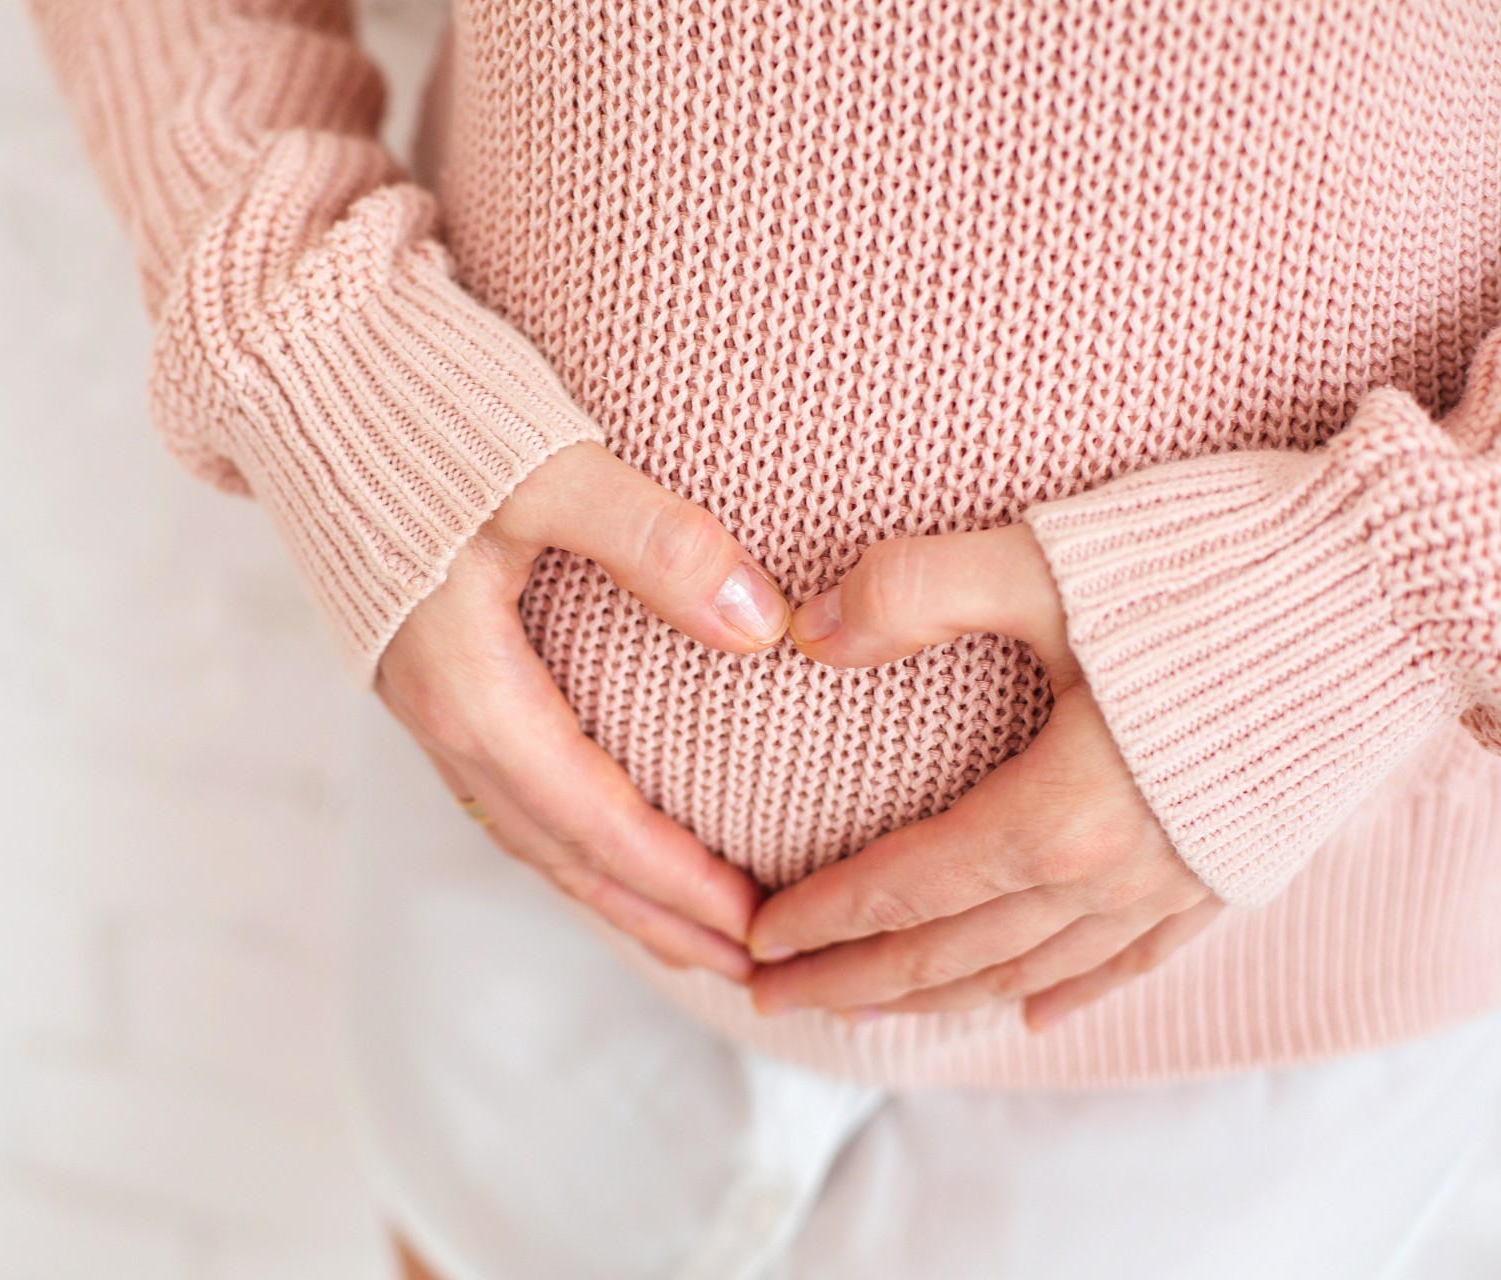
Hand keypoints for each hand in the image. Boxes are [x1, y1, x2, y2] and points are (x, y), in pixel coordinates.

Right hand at [377, 443, 790, 981]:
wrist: (294, 367)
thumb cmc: (415, 409)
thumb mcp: (542, 467)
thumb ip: (652, 542)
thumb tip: (760, 627)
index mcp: (468, 687)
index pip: (593, 819)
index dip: (677, 880)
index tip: (757, 922)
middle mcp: (439, 713)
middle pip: (559, 851)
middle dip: (651, 916)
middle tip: (742, 964)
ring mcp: (423, 697)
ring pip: (526, 827)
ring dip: (606, 886)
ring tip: (681, 929)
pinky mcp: (423, 667)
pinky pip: (503, 786)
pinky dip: (563, 833)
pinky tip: (597, 831)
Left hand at [746, 524, 1222, 1028]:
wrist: (1399, 587)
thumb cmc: (1223, 565)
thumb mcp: (1052, 563)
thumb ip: (917, 590)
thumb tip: (802, 630)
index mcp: (1059, 814)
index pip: (905, 887)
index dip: (822, 919)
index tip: (753, 941)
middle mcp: (1113, 874)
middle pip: (951, 952)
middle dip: (851, 980)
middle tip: (768, 996)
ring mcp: (1176, 884)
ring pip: (1026, 971)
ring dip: (935, 997)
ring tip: (865, 1008)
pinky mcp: (1229, 871)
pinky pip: (1130, 962)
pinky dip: (1066, 991)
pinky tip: (1028, 1011)